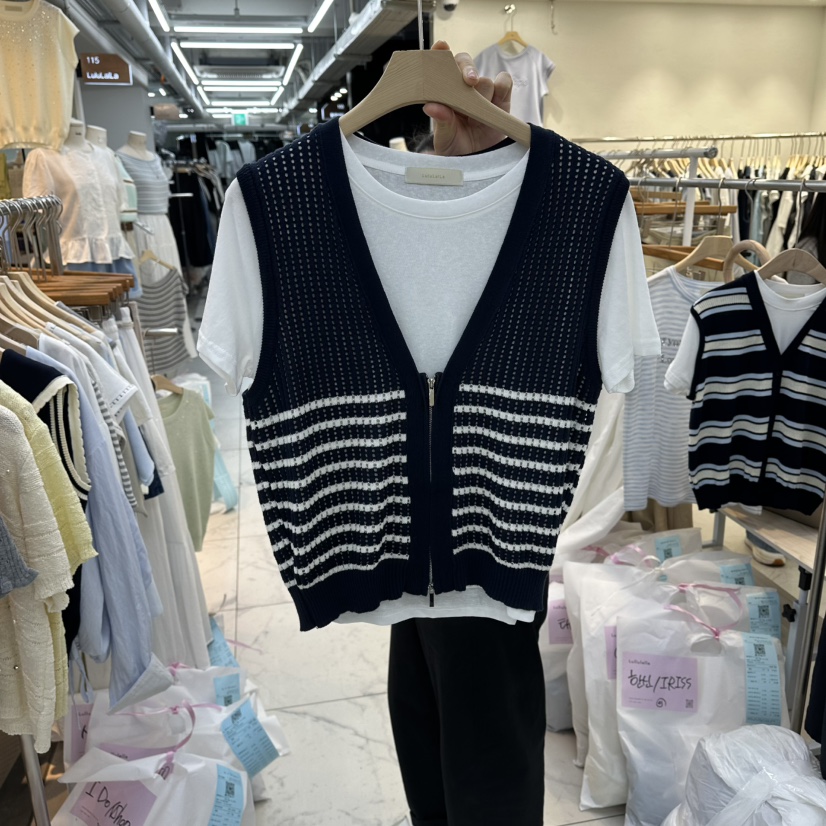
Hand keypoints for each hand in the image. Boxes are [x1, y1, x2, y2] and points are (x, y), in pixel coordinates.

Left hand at [424, 41, 512, 156]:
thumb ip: (441, 122)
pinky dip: (502, 87)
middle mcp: (463, 87)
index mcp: (444, 91)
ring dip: (483, 94)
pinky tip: (496, 102)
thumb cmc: (455, 147)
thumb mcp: (444, 138)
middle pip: (465, 63)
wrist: (477, 161)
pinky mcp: (501, 98)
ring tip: (478, 115)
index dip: (440, 53)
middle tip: (469, 82)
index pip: (441, 65)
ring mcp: (483, 92)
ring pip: (485, 79)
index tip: (441, 47)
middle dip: (466, 69)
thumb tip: (431, 107)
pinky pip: (504, 82)